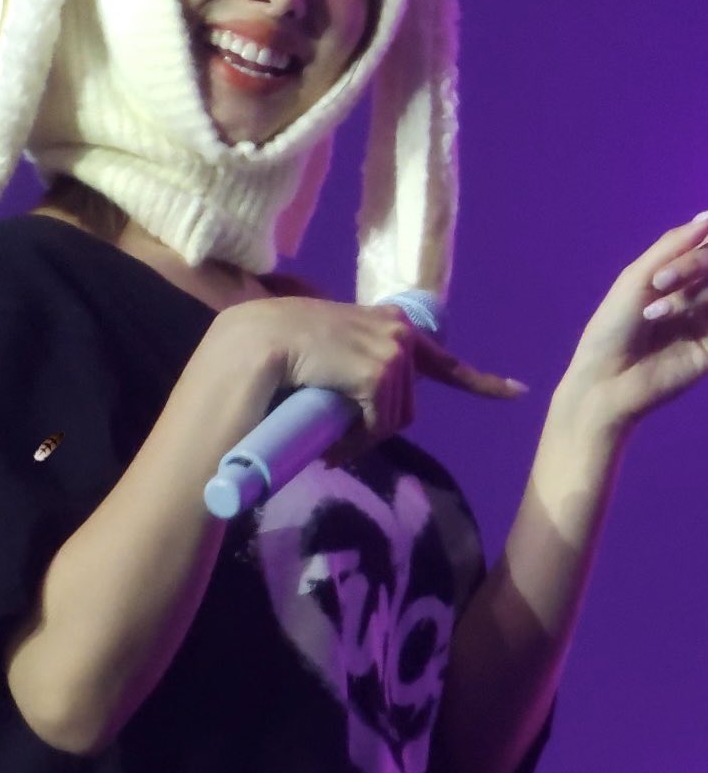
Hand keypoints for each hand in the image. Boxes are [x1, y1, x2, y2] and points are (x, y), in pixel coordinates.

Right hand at [249, 297, 525, 454]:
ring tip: (330, 442)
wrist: (255, 344)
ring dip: (364, 438)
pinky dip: (356, 443)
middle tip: (342, 441)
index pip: (444, 360)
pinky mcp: (379, 373)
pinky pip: (378, 426)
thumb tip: (363, 411)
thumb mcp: (329, 350)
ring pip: (394, 418)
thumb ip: (354, 363)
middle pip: (409, 404)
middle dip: (380, 426)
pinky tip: (332, 448)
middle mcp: (399, 332)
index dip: (483, 382)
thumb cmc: (280, 351)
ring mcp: (392, 351)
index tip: (517, 393)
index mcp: (392, 324)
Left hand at [558, 210, 707, 437]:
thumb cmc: (613, 327)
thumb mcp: (638, 279)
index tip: (666, 268)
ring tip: (653, 314)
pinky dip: (704, 310)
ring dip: (692, 296)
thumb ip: (674, 246)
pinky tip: (667, 321)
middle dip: (697, 266)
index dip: (702, 246)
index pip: (705, 247)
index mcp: (677, 275)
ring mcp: (707, 321)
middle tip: (660, 283)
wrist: (607, 381)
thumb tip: (707, 216)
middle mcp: (696, 294)